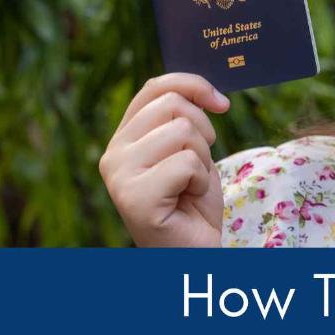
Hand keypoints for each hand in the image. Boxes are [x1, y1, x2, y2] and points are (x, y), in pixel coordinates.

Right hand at [99, 73, 229, 246]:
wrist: (198, 249)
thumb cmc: (194, 202)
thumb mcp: (191, 148)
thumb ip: (184, 116)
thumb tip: (209, 91)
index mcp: (124, 138)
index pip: (156, 87)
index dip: (194, 85)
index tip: (222, 104)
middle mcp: (112, 154)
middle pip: (172, 104)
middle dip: (203, 131)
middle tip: (198, 166)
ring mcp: (119, 176)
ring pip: (182, 131)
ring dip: (202, 160)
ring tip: (189, 185)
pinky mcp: (134, 197)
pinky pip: (186, 162)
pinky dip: (200, 180)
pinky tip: (187, 199)